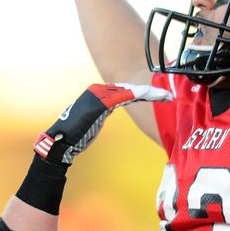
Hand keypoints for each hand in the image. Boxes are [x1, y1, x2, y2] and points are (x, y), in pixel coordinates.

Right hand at [34, 83, 171, 165]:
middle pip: (130, 88)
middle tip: (168, 93)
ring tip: (166, 95)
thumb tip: (111, 108)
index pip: (125, 90)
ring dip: (150, 92)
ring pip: (131, 90)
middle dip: (150, 90)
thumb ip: (103, 111)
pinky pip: (126, 96)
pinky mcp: (101, 103)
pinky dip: (141, 94)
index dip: (143, 92)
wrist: (61, 142)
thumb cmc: (77, 135)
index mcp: (98, 92)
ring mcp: (100, 95)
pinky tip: (154, 95)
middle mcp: (99, 90)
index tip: (159, 95)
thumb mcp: (93, 119)